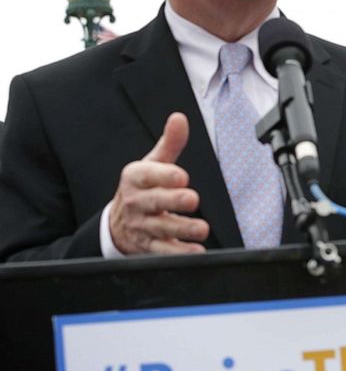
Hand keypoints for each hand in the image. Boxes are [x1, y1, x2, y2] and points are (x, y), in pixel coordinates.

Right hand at [109, 113, 209, 254]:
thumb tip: (180, 118)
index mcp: (135, 177)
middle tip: (193, 199)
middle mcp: (136, 202)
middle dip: (173, 201)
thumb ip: (169, 143)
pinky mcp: (148, 246)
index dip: (164, 176)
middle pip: (154, 201)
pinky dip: (179, 253)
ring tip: (202, 229)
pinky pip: (162, 251)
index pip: (147, 175)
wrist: (118, 223)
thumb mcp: (152, 164)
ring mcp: (141, 225)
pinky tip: (196, 251)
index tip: (182, 176)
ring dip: (182, 229)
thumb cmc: (143, 187)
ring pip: (160, 228)